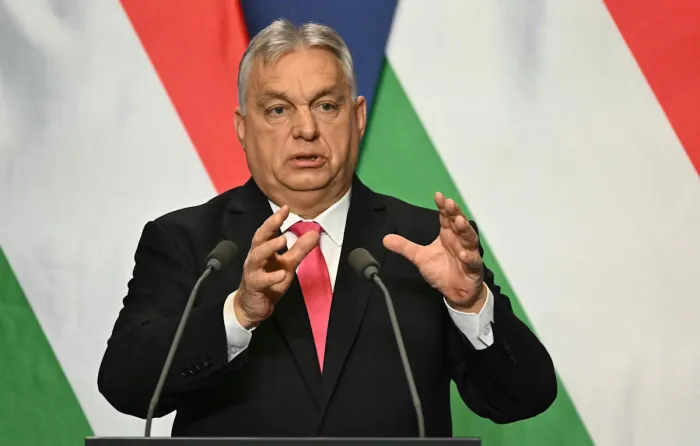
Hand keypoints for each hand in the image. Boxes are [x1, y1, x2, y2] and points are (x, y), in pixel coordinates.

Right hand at [234, 205, 319, 327]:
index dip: (275, 219)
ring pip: (257, 256)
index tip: (285, 207)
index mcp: (263, 250)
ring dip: (269, 247)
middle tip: (280, 217)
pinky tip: (282, 274)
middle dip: (269, 226)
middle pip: (259, 238)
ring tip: (282, 240)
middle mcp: (255, 258)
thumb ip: (300, 249)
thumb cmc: (268, 282)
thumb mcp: (287, 264)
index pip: (267, 231)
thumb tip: (314, 233)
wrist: (252, 306)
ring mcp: (253, 272)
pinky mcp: (254, 286)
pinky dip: (271, 277)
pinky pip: (261, 280)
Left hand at [383, 192, 485, 311]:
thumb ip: (405, 247)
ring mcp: (468, 252)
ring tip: (458, 221)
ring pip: (469, 238)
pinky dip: (469, 257)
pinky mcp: (474, 267)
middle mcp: (459, 240)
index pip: (445, 217)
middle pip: (459, 223)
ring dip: (465, 229)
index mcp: (447, 234)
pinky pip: (473, 261)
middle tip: (450, 204)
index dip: (442, 207)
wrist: (455, 292)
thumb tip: (385, 239)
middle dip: (455, 213)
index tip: (438, 195)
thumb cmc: (441, 270)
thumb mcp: (420, 257)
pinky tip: (463, 254)